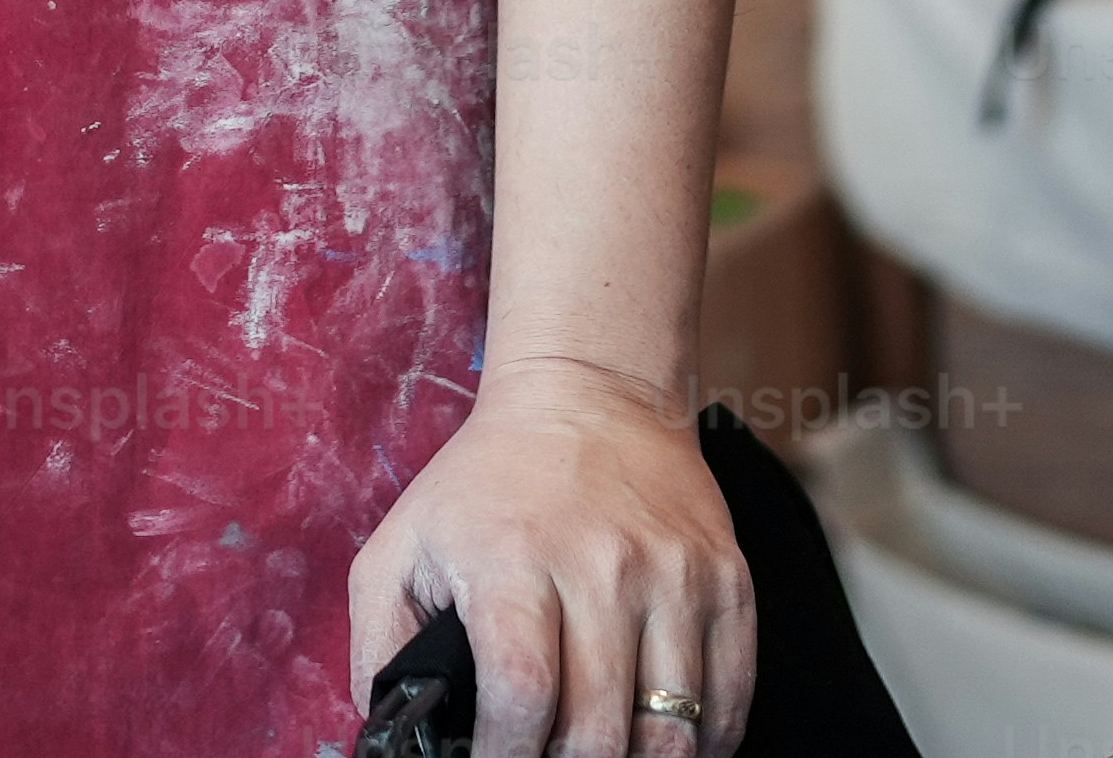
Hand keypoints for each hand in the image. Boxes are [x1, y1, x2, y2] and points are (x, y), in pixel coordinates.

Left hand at [351, 358, 753, 757]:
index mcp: (513, 560)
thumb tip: (391, 731)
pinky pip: (731, 699)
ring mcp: (673, 574)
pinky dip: (704, 743)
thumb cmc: (487, 483)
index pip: (523, 696)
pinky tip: (662, 740)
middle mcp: (602, 566)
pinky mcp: (726, 578)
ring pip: (672, 728)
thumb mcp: (401, 545)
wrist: (591, 392)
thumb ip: (380, 645)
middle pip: (599, 730)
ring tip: (601, 753)